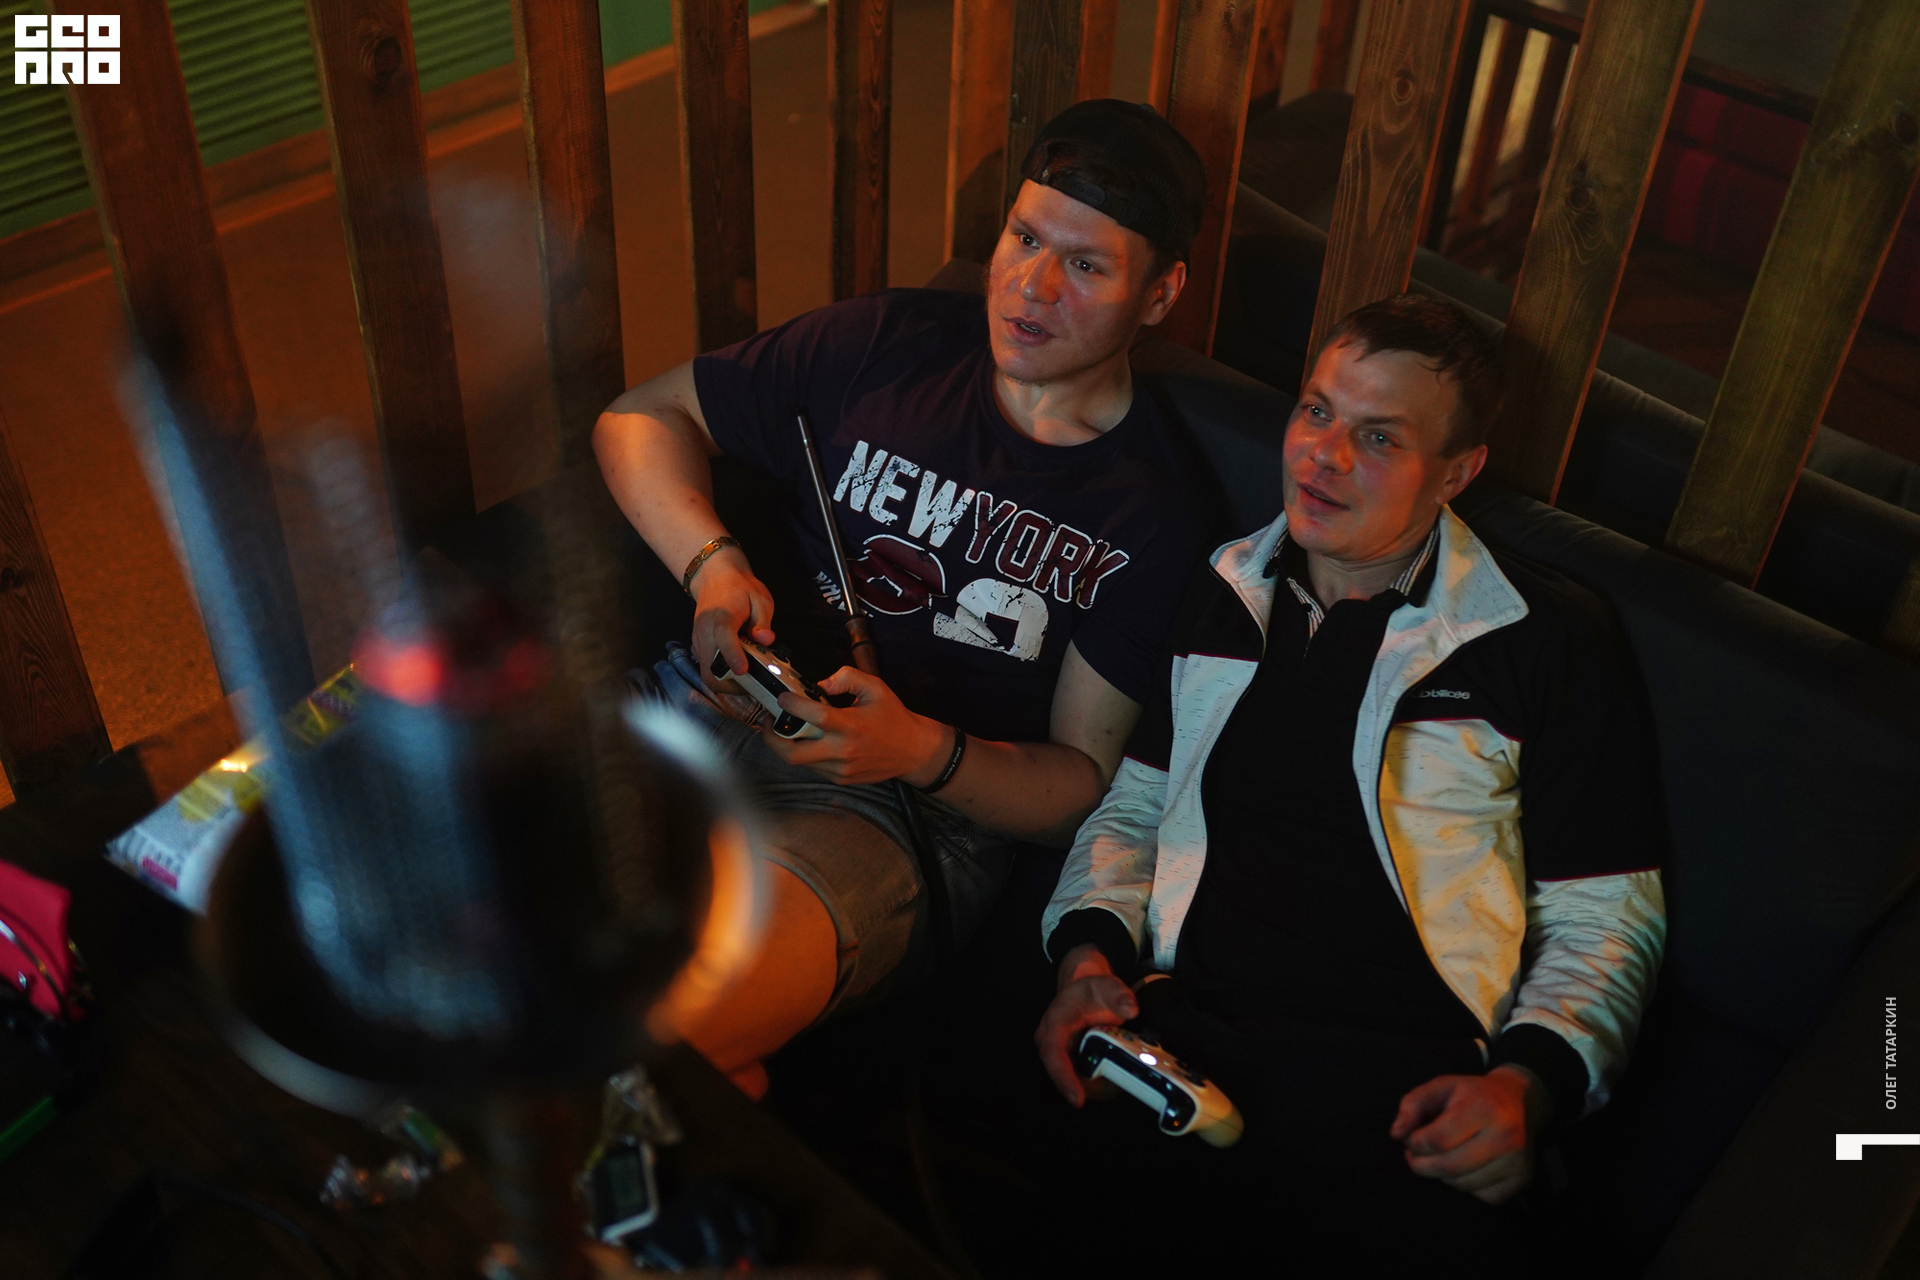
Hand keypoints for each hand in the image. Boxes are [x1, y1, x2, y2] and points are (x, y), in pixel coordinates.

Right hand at [690, 550, 774, 688]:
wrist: (714, 577)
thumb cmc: (741, 588)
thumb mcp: (760, 599)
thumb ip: (763, 622)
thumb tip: (766, 640)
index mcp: (722, 616)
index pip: (723, 637)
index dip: (733, 655)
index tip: (743, 670)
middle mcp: (705, 631)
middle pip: (709, 667)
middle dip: (731, 683)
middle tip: (753, 684)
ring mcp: (698, 640)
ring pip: (706, 673)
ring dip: (726, 682)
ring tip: (748, 679)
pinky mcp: (697, 646)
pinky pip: (706, 668)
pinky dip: (721, 675)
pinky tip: (737, 669)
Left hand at [762, 666, 949, 785]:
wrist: (913, 751)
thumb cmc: (892, 717)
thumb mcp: (875, 687)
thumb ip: (846, 677)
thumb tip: (820, 684)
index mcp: (850, 726)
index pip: (813, 716)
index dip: (792, 706)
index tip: (782, 697)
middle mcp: (843, 751)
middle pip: (792, 753)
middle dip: (772, 738)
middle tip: (769, 722)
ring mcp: (840, 770)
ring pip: (800, 762)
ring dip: (787, 746)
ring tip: (785, 729)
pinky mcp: (841, 780)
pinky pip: (813, 768)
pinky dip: (805, 754)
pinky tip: (808, 741)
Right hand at [1034, 945, 1137, 1105]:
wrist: (1084, 991)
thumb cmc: (1093, 990)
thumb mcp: (1108, 986)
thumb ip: (1120, 996)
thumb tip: (1131, 1009)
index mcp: (1056, 1021)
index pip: (1053, 1051)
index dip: (1063, 1076)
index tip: (1078, 1099)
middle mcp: (1049, 1039)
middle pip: (1058, 1071)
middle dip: (1080, 1089)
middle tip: (1108, 1096)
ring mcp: (1057, 1052)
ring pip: (1068, 1078)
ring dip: (1090, 1088)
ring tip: (1115, 1090)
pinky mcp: (1066, 1060)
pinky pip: (1076, 1077)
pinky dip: (1093, 1084)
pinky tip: (1112, 1084)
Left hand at [1390, 1064, 1547, 1204]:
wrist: (1518, 1102)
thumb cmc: (1472, 1094)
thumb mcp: (1441, 1086)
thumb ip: (1413, 1104)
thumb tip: (1396, 1133)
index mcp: (1485, 1108)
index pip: (1438, 1140)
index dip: (1414, 1143)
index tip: (1411, 1139)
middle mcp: (1506, 1137)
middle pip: (1449, 1168)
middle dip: (1422, 1165)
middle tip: (1415, 1156)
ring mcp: (1517, 1162)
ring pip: (1462, 1185)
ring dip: (1441, 1176)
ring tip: (1440, 1157)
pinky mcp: (1521, 1181)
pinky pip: (1480, 1197)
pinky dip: (1465, 1186)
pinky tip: (1465, 1167)